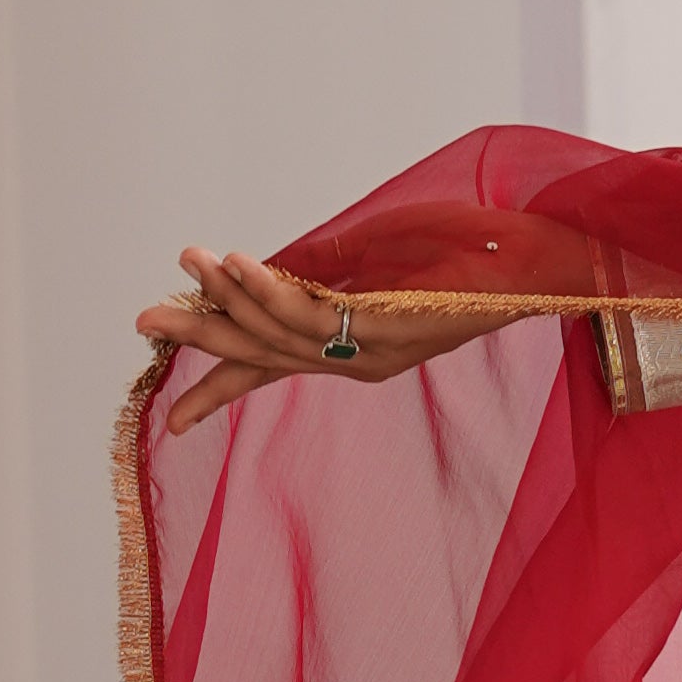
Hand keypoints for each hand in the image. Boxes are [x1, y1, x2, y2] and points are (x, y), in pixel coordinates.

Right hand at [137, 249, 495, 438]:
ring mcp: (373, 349)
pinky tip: (239, 264)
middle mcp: (360, 361)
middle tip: (143, 319)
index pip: (276, 373)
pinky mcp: (389, 332)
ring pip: (282, 332)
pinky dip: (271, 290)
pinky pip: (314, 317)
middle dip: (201, 336)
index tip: (173, 422)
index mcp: (357, 353)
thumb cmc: (474, 259)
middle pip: (263, 354)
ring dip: (229, 295)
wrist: (538, 269)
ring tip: (189, 260)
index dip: (221, 392)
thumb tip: (271, 268)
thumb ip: (330, 273)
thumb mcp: (385, 265)